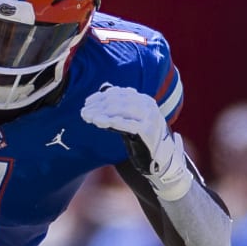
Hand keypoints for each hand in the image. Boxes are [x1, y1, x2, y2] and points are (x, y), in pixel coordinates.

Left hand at [81, 85, 191, 199]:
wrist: (162, 158)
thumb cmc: (143, 138)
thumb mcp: (131, 119)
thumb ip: (120, 106)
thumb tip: (104, 88)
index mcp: (144, 100)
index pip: (119, 93)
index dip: (101, 97)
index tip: (87, 103)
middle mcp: (148, 105)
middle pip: (118, 100)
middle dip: (99, 105)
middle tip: (84, 111)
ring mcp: (149, 117)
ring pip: (121, 110)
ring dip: (102, 113)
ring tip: (88, 117)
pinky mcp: (148, 130)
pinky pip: (126, 124)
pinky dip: (111, 121)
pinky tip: (99, 122)